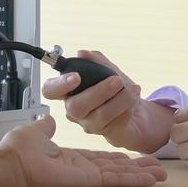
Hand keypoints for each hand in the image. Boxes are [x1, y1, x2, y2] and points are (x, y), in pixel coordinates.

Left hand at [0, 115, 166, 186]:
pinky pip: (116, 179)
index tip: (132, 158)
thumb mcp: (36, 133)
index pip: (100, 160)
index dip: (117, 159)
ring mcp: (86, 178)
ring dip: (141, 175)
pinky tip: (151, 179)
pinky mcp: (88, 181)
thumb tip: (48, 119)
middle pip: (116, 170)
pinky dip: (135, 180)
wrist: (9, 166)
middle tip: (157, 168)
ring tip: (161, 174)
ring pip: (120, 176)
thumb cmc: (16, 152)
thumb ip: (46, 128)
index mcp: (70, 160)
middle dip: (136, 169)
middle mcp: (81, 170)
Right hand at [40, 50, 175, 153]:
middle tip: (117, 80)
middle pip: (75, 106)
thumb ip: (96, 61)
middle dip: (98, 91)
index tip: (76, 76)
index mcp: (69, 92)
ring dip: (121, 98)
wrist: (137, 113)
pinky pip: (117, 121)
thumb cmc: (116, 91)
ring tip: (133, 88)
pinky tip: (134, 99)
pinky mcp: (107, 133)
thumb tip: (82, 53)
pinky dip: (128, 106)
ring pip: (101, 114)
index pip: (50, 91)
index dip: (59, 85)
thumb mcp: (108, 71)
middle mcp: (75, 110)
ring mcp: (89, 124)